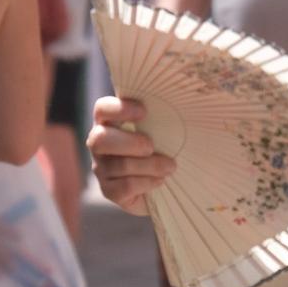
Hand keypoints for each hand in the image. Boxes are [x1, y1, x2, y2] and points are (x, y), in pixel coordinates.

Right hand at [88, 97, 172, 215]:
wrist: (168, 185)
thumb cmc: (165, 147)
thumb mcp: (164, 129)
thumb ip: (163, 115)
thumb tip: (188, 96)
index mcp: (111, 122)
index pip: (102, 109)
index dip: (118, 109)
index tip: (144, 112)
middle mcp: (100, 144)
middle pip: (99, 139)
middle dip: (130, 143)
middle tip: (151, 146)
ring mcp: (102, 168)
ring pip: (119, 165)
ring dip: (150, 165)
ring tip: (170, 166)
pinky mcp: (109, 190)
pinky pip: (126, 186)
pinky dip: (148, 182)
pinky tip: (160, 180)